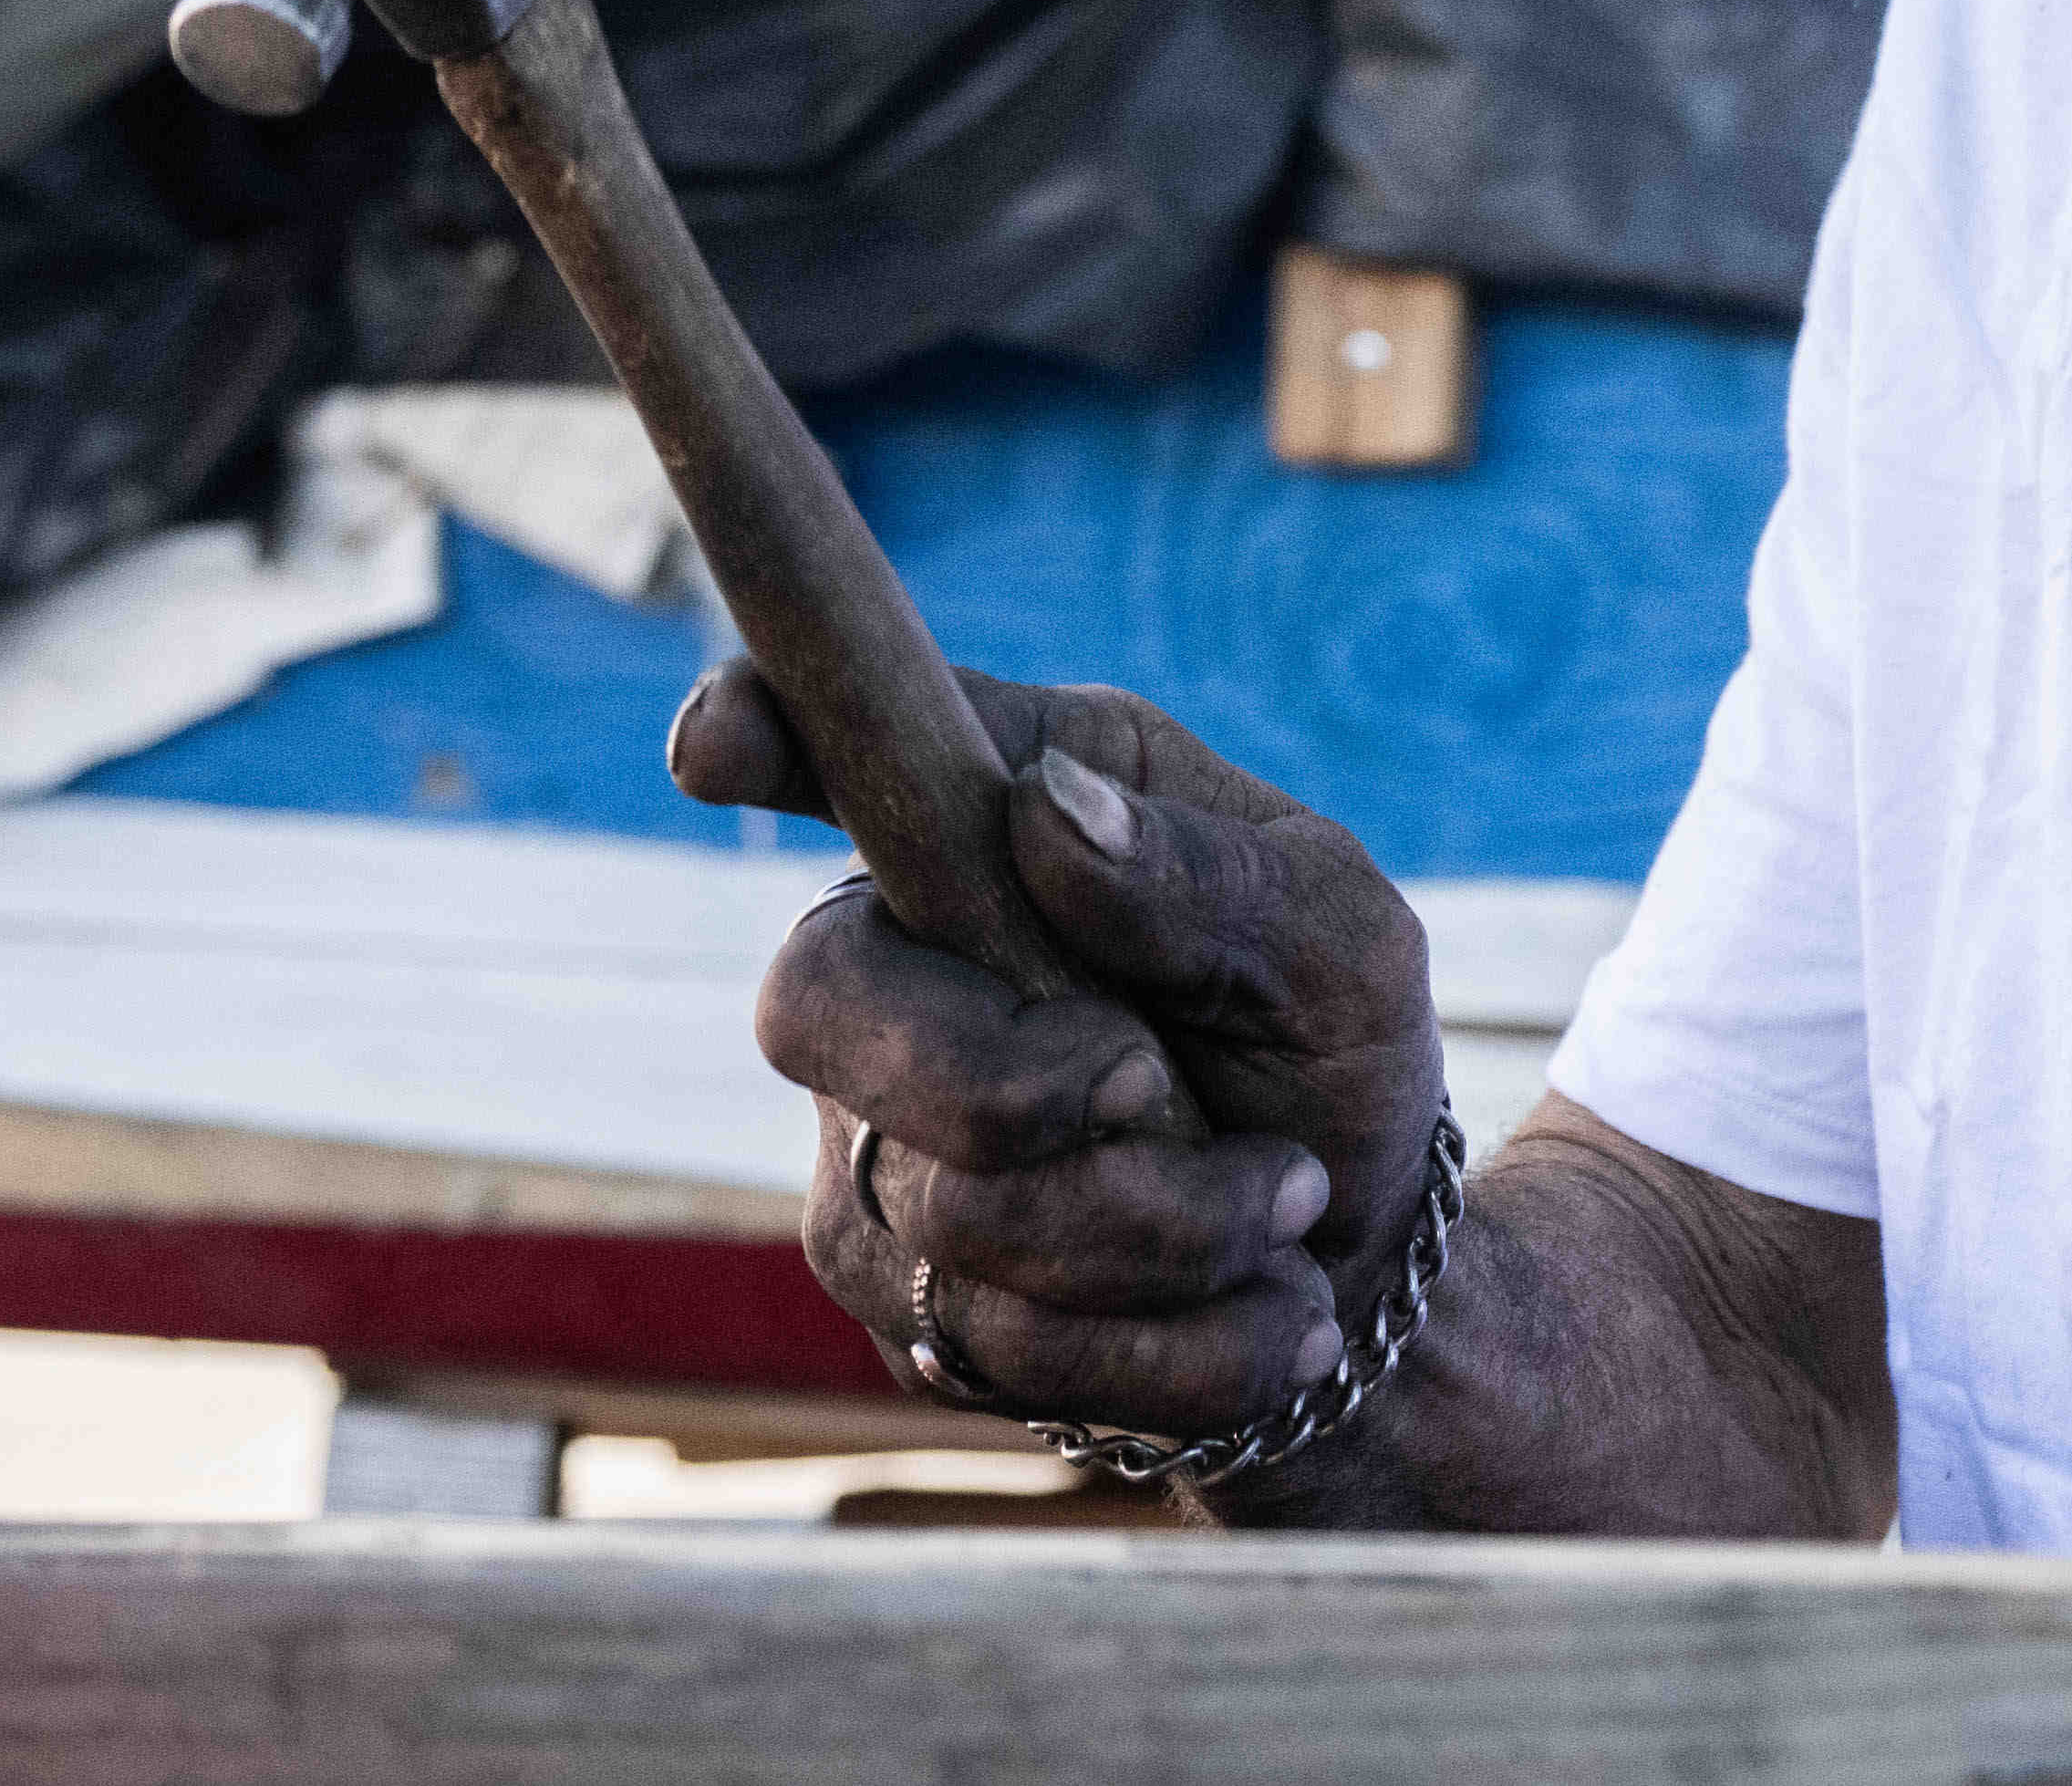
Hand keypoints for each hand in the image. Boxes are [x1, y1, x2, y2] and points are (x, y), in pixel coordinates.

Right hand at [669, 658, 1451, 1443]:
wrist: (1356, 1266)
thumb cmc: (1330, 1052)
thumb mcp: (1341, 945)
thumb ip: (1211, 882)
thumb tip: (1049, 811)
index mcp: (1009, 814)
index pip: (839, 747)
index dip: (754, 730)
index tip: (715, 741)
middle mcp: (903, 964)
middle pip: (817, 1008)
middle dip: (1011, 1084)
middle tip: (1163, 1090)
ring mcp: (877, 1138)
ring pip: (947, 1210)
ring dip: (1166, 1231)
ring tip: (1288, 1208)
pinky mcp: (902, 1298)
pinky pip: (997, 1343)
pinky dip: (1168, 1343)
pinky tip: (1263, 1314)